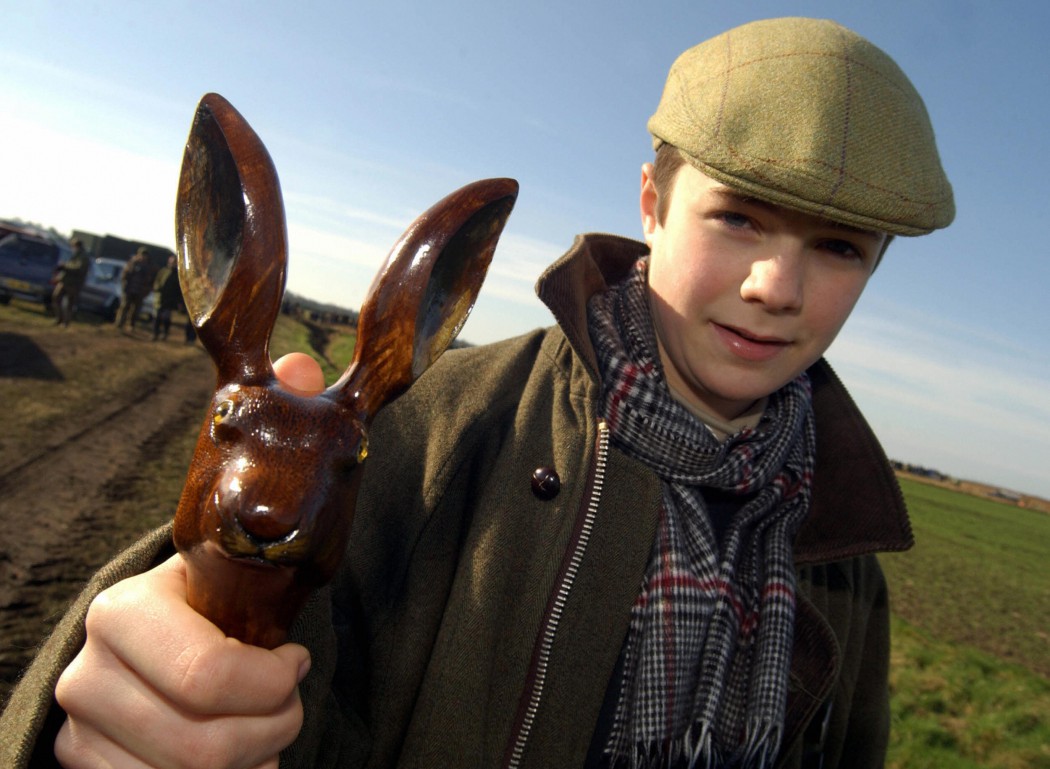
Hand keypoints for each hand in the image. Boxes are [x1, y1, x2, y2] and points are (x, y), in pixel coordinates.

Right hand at [53, 352, 323, 767]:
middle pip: (202, 744)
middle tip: (289, 705)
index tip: (298, 664)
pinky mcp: (83, 768)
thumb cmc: (209, 589)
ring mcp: (80, 727)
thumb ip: (264, 450)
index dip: (272, 686)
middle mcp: (88, 670)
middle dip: (271, 730)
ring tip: (265, 730)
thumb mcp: (236, 526)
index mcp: (124, 608)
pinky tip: (233, 759)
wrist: (153, 644)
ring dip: (251, 761)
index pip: (206, 677)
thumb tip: (297, 365)